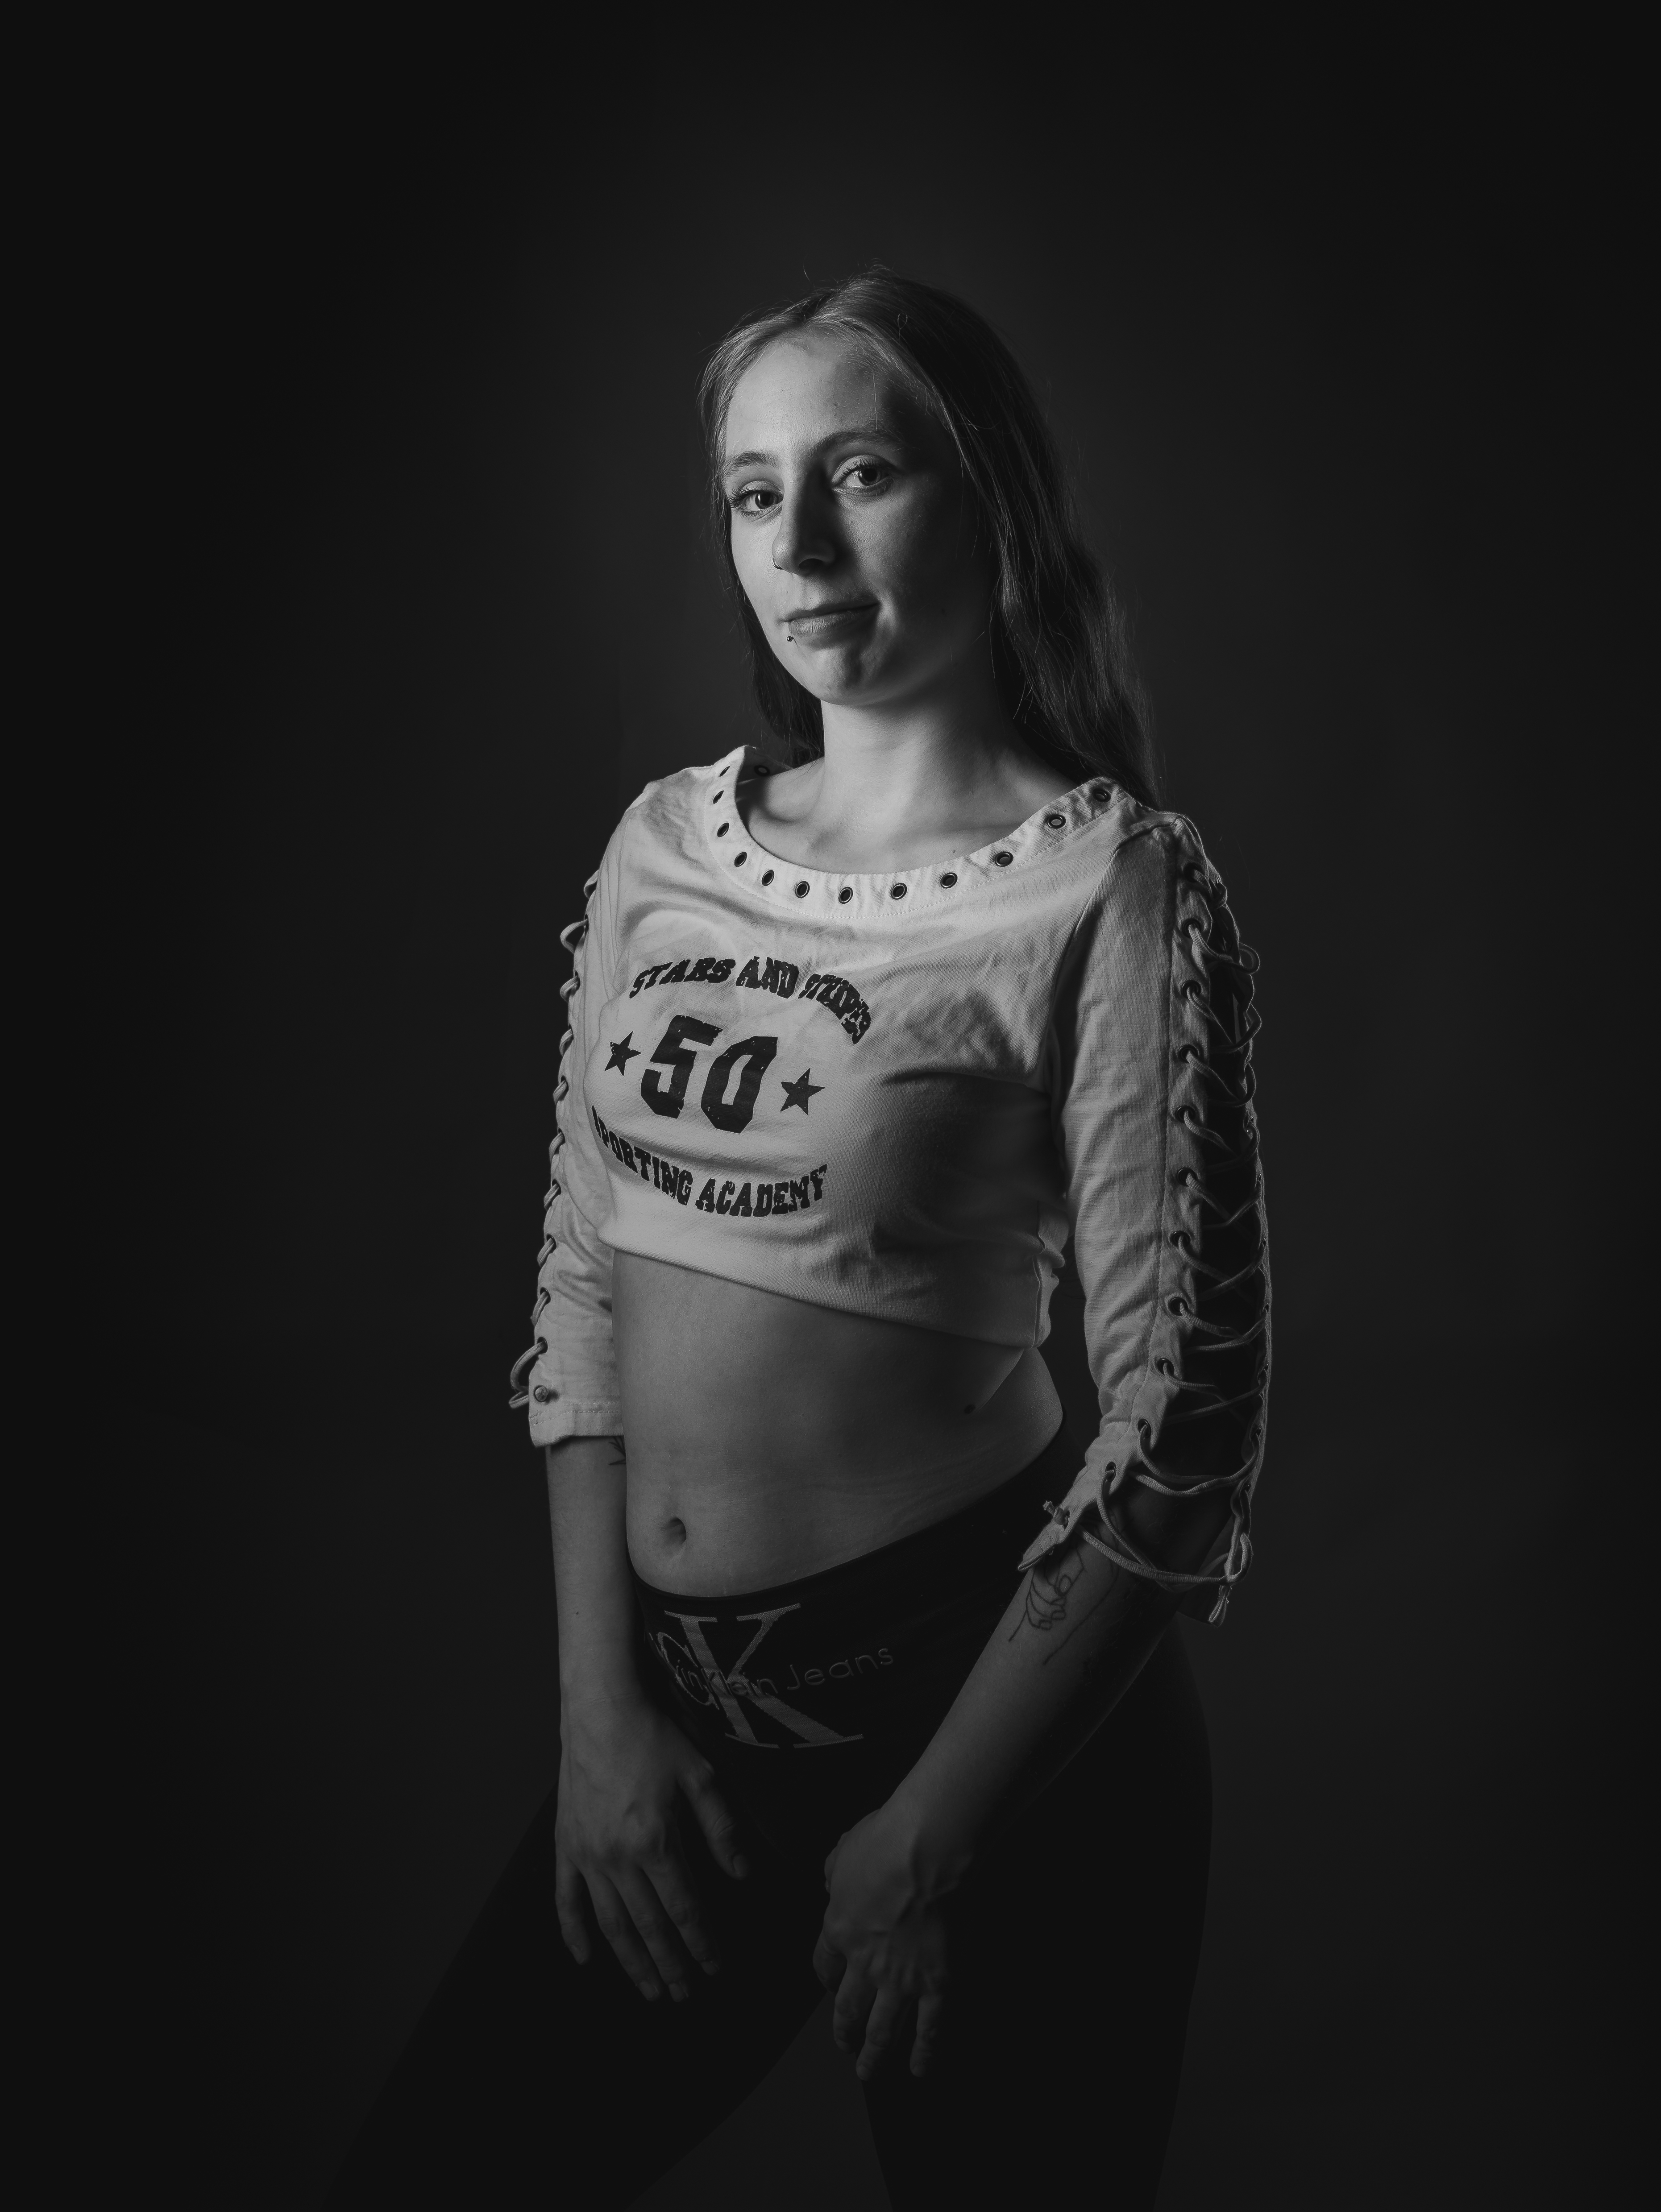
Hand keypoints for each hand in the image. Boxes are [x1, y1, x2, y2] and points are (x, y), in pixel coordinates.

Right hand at [555, 1692, 749, 2002]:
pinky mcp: (566, 1845)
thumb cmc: (654, 1738)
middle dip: (670, 1965)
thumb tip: (743, 1875)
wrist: (600, 1710)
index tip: (715, 1966)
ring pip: (611, 1923)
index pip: (685, 1909)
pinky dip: (574, 1933)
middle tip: (685, 1993)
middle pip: (649, 1926)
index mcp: (657, 1842)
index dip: (702, 1943)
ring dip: (631, 1961)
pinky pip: (566, 1900)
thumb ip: (722, 1829)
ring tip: (650, 1991)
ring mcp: (588, 1855)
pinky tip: (586, 1959)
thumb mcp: (701, 1776)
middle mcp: (618, 1857)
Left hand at [813, 1805, 954, 2080]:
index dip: (826, 1979)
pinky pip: (930, 2027)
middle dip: (843, 2031)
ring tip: (867, 2072)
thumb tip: (832, 1879)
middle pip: (848, 2007)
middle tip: (843, 2047)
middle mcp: (864, 1962)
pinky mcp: (936, 1982)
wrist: (924, 1850)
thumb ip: (835, 1872)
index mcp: (838, 1929)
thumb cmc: (885, 1841)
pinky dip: (925, 2052)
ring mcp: (900, 1978)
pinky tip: (920, 2068)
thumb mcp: (843, 1851)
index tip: (829, 1987)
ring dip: (873, 2054)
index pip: (823, 1965)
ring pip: (881, 2029)